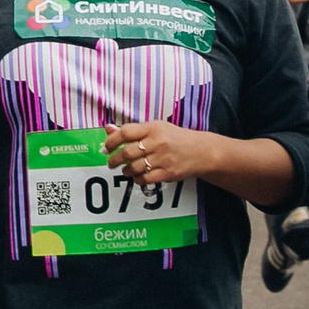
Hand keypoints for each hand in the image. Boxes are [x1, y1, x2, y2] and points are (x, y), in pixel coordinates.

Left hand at [103, 120, 217, 184]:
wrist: (201, 151)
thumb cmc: (176, 138)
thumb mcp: (156, 128)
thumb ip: (133, 130)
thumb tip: (108, 129)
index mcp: (153, 128)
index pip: (126, 132)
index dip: (112, 140)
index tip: (106, 147)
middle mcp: (157, 142)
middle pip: (128, 152)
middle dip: (115, 160)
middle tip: (111, 163)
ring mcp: (163, 158)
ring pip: (135, 167)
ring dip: (126, 171)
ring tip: (125, 170)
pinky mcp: (168, 173)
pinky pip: (145, 179)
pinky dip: (138, 179)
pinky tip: (137, 177)